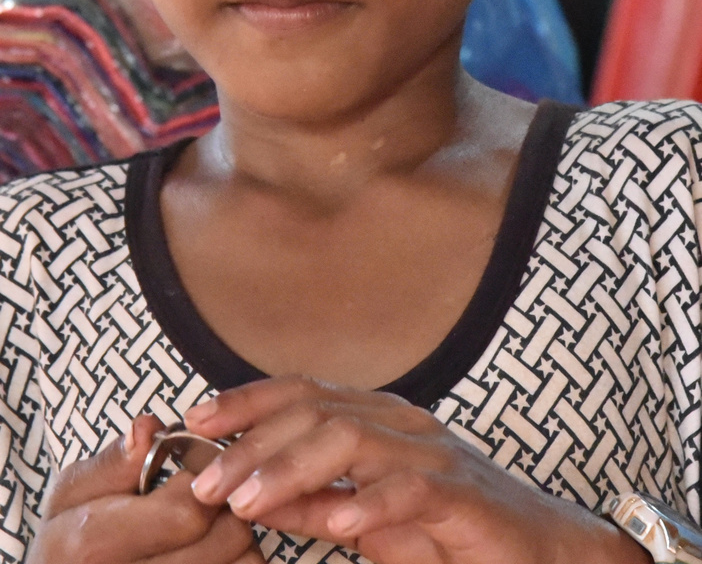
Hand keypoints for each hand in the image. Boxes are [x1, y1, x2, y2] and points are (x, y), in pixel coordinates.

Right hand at [28, 413, 263, 563]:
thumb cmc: (69, 544)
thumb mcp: (70, 497)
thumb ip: (112, 463)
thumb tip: (149, 429)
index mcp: (93, 543)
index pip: (188, 511)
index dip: (203, 482)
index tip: (196, 475)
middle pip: (226, 539)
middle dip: (227, 510)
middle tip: (212, 502)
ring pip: (244, 563)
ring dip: (239, 543)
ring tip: (213, 533)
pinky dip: (239, 563)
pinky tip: (216, 557)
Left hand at [185, 377, 648, 563]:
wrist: (538, 549)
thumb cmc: (446, 529)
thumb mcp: (363, 516)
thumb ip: (309, 503)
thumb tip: (246, 495)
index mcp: (376, 417)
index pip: (302, 390)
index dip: (247, 398)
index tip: (196, 418)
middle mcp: (400, 421)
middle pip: (316, 409)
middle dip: (254, 442)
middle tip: (207, 481)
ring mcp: (433, 451)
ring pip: (352, 439)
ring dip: (293, 468)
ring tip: (248, 501)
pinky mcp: (462, 493)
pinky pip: (410, 488)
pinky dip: (370, 502)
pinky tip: (336, 522)